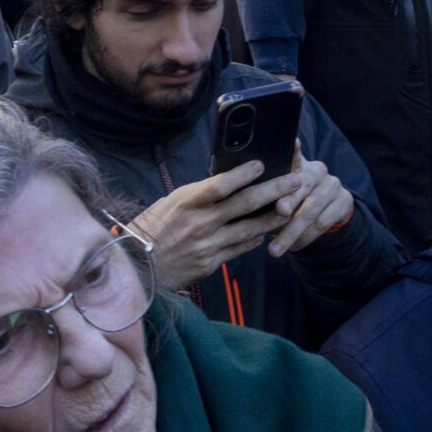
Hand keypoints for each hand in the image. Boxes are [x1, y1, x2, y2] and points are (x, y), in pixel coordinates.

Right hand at [130, 161, 298, 290]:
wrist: (136, 267)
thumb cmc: (152, 228)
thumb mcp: (171, 202)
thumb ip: (200, 195)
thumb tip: (229, 182)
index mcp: (186, 202)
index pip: (220, 184)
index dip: (244, 174)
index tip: (262, 164)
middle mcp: (199, 223)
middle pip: (244, 204)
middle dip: (273, 191)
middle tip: (294, 181)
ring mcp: (207, 245)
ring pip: (249, 229)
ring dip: (273, 217)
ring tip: (291, 207)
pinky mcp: (210, 264)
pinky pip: (240, 249)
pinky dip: (254, 238)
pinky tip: (265, 231)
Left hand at [266, 142, 354, 257]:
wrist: (327, 211)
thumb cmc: (293, 202)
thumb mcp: (281, 195)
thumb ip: (270, 193)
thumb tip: (247, 200)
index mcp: (299, 164)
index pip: (295, 154)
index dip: (294, 149)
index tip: (293, 142)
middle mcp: (318, 170)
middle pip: (302, 188)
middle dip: (287, 205)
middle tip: (275, 218)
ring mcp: (333, 185)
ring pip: (311, 212)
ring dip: (292, 234)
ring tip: (274, 250)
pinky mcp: (344, 201)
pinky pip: (323, 223)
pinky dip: (306, 238)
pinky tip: (294, 247)